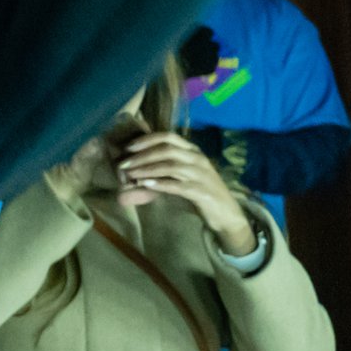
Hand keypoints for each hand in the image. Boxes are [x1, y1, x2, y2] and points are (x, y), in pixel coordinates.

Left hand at [115, 132, 256, 254]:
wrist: (227, 214)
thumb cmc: (202, 193)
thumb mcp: (186, 175)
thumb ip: (167, 168)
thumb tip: (136, 167)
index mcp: (194, 151)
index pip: (169, 137)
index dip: (147, 139)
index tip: (129, 147)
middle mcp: (198, 159)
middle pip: (167, 150)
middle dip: (142, 155)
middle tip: (124, 164)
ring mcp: (201, 175)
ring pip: (170, 166)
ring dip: (147, 169)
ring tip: (131, 175)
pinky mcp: (201, 192)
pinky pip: (177, 185)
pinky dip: (160, 183)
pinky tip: (146, 184)